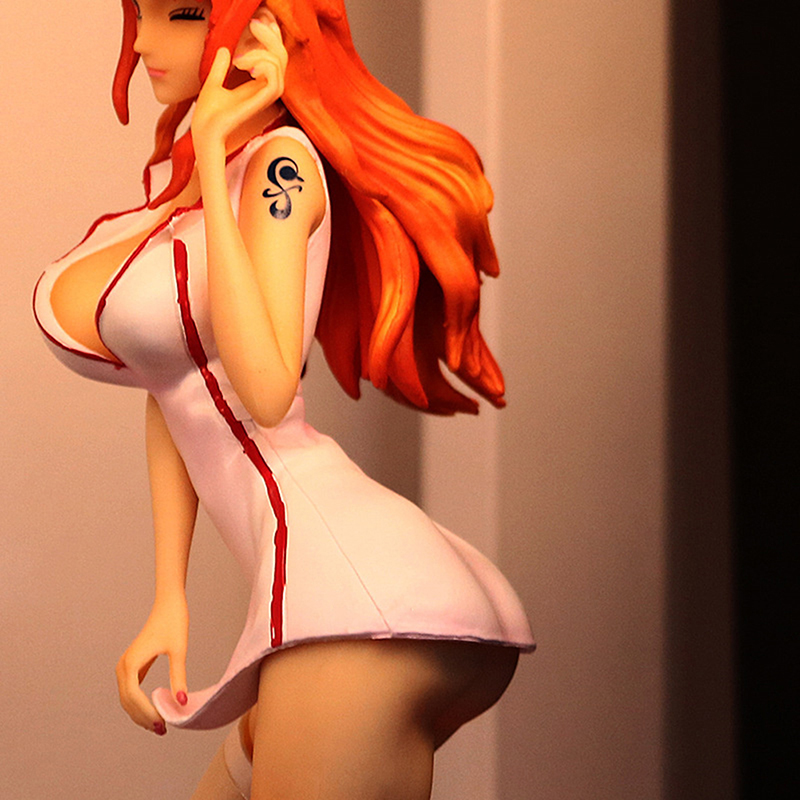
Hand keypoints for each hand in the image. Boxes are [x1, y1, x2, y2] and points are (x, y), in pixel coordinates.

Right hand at [115, 594, 188, 734]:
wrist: (168, 604)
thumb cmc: (174, 623)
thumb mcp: (179, 650)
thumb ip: (178, 676)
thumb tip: (181, 702)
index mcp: (130, 664)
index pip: (134, 697)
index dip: (147, 713)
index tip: (163, 724)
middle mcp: (123, 666)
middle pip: (127, 701)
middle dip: (143, 717)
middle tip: (162, 730)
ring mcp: (125, 666)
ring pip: (127, 699)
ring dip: (140, 713)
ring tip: (159, 725)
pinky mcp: (132, 666)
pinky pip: (131, 691)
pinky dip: (140, 704)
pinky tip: (155, 710)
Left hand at [192, 11, 287, 154]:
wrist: (205, 131)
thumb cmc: (209, 114)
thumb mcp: (213, 82)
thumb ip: (220, 66)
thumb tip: (224, 49)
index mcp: (258, 85)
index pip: (276, 57)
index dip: (272, 37)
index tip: (256, 23)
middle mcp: (266, 90)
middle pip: (282, 56)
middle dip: (269, 36)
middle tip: (252, 25)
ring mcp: (266, 96)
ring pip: (279, 63)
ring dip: (259, 52)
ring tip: (238, 59)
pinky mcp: (262, 102)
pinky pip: (275, 76)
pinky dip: (261, 64)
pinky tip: (243, 65)